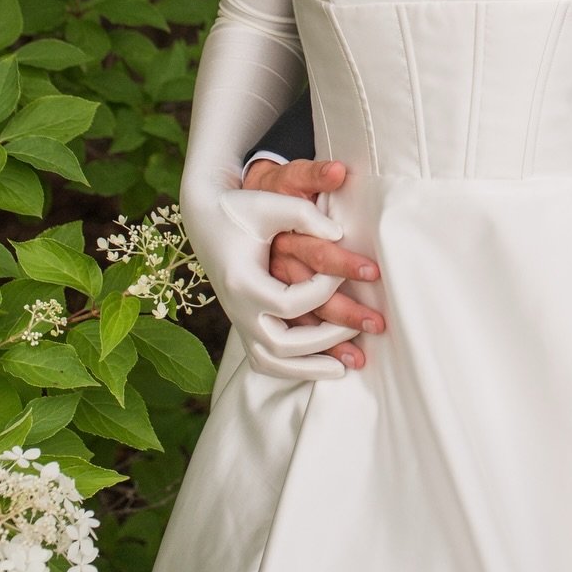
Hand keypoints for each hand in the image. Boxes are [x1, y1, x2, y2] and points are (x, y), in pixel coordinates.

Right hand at [242, 158, 383, 371]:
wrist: (204, 217)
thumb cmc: (241, 207)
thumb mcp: (270, 203)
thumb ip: (304, 213)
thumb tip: (339, 232)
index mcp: (243, 281)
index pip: (290, 301)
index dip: (325, 290)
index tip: (352, 273)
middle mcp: (238, 308)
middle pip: (282, 343)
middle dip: (328, 340)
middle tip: (366, 326)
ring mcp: (238, 319)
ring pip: (272, 361)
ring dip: (311, 367)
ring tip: (350, 365)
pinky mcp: (242, 322)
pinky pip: (264, 360)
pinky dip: (293, 369)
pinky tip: (322, 368)